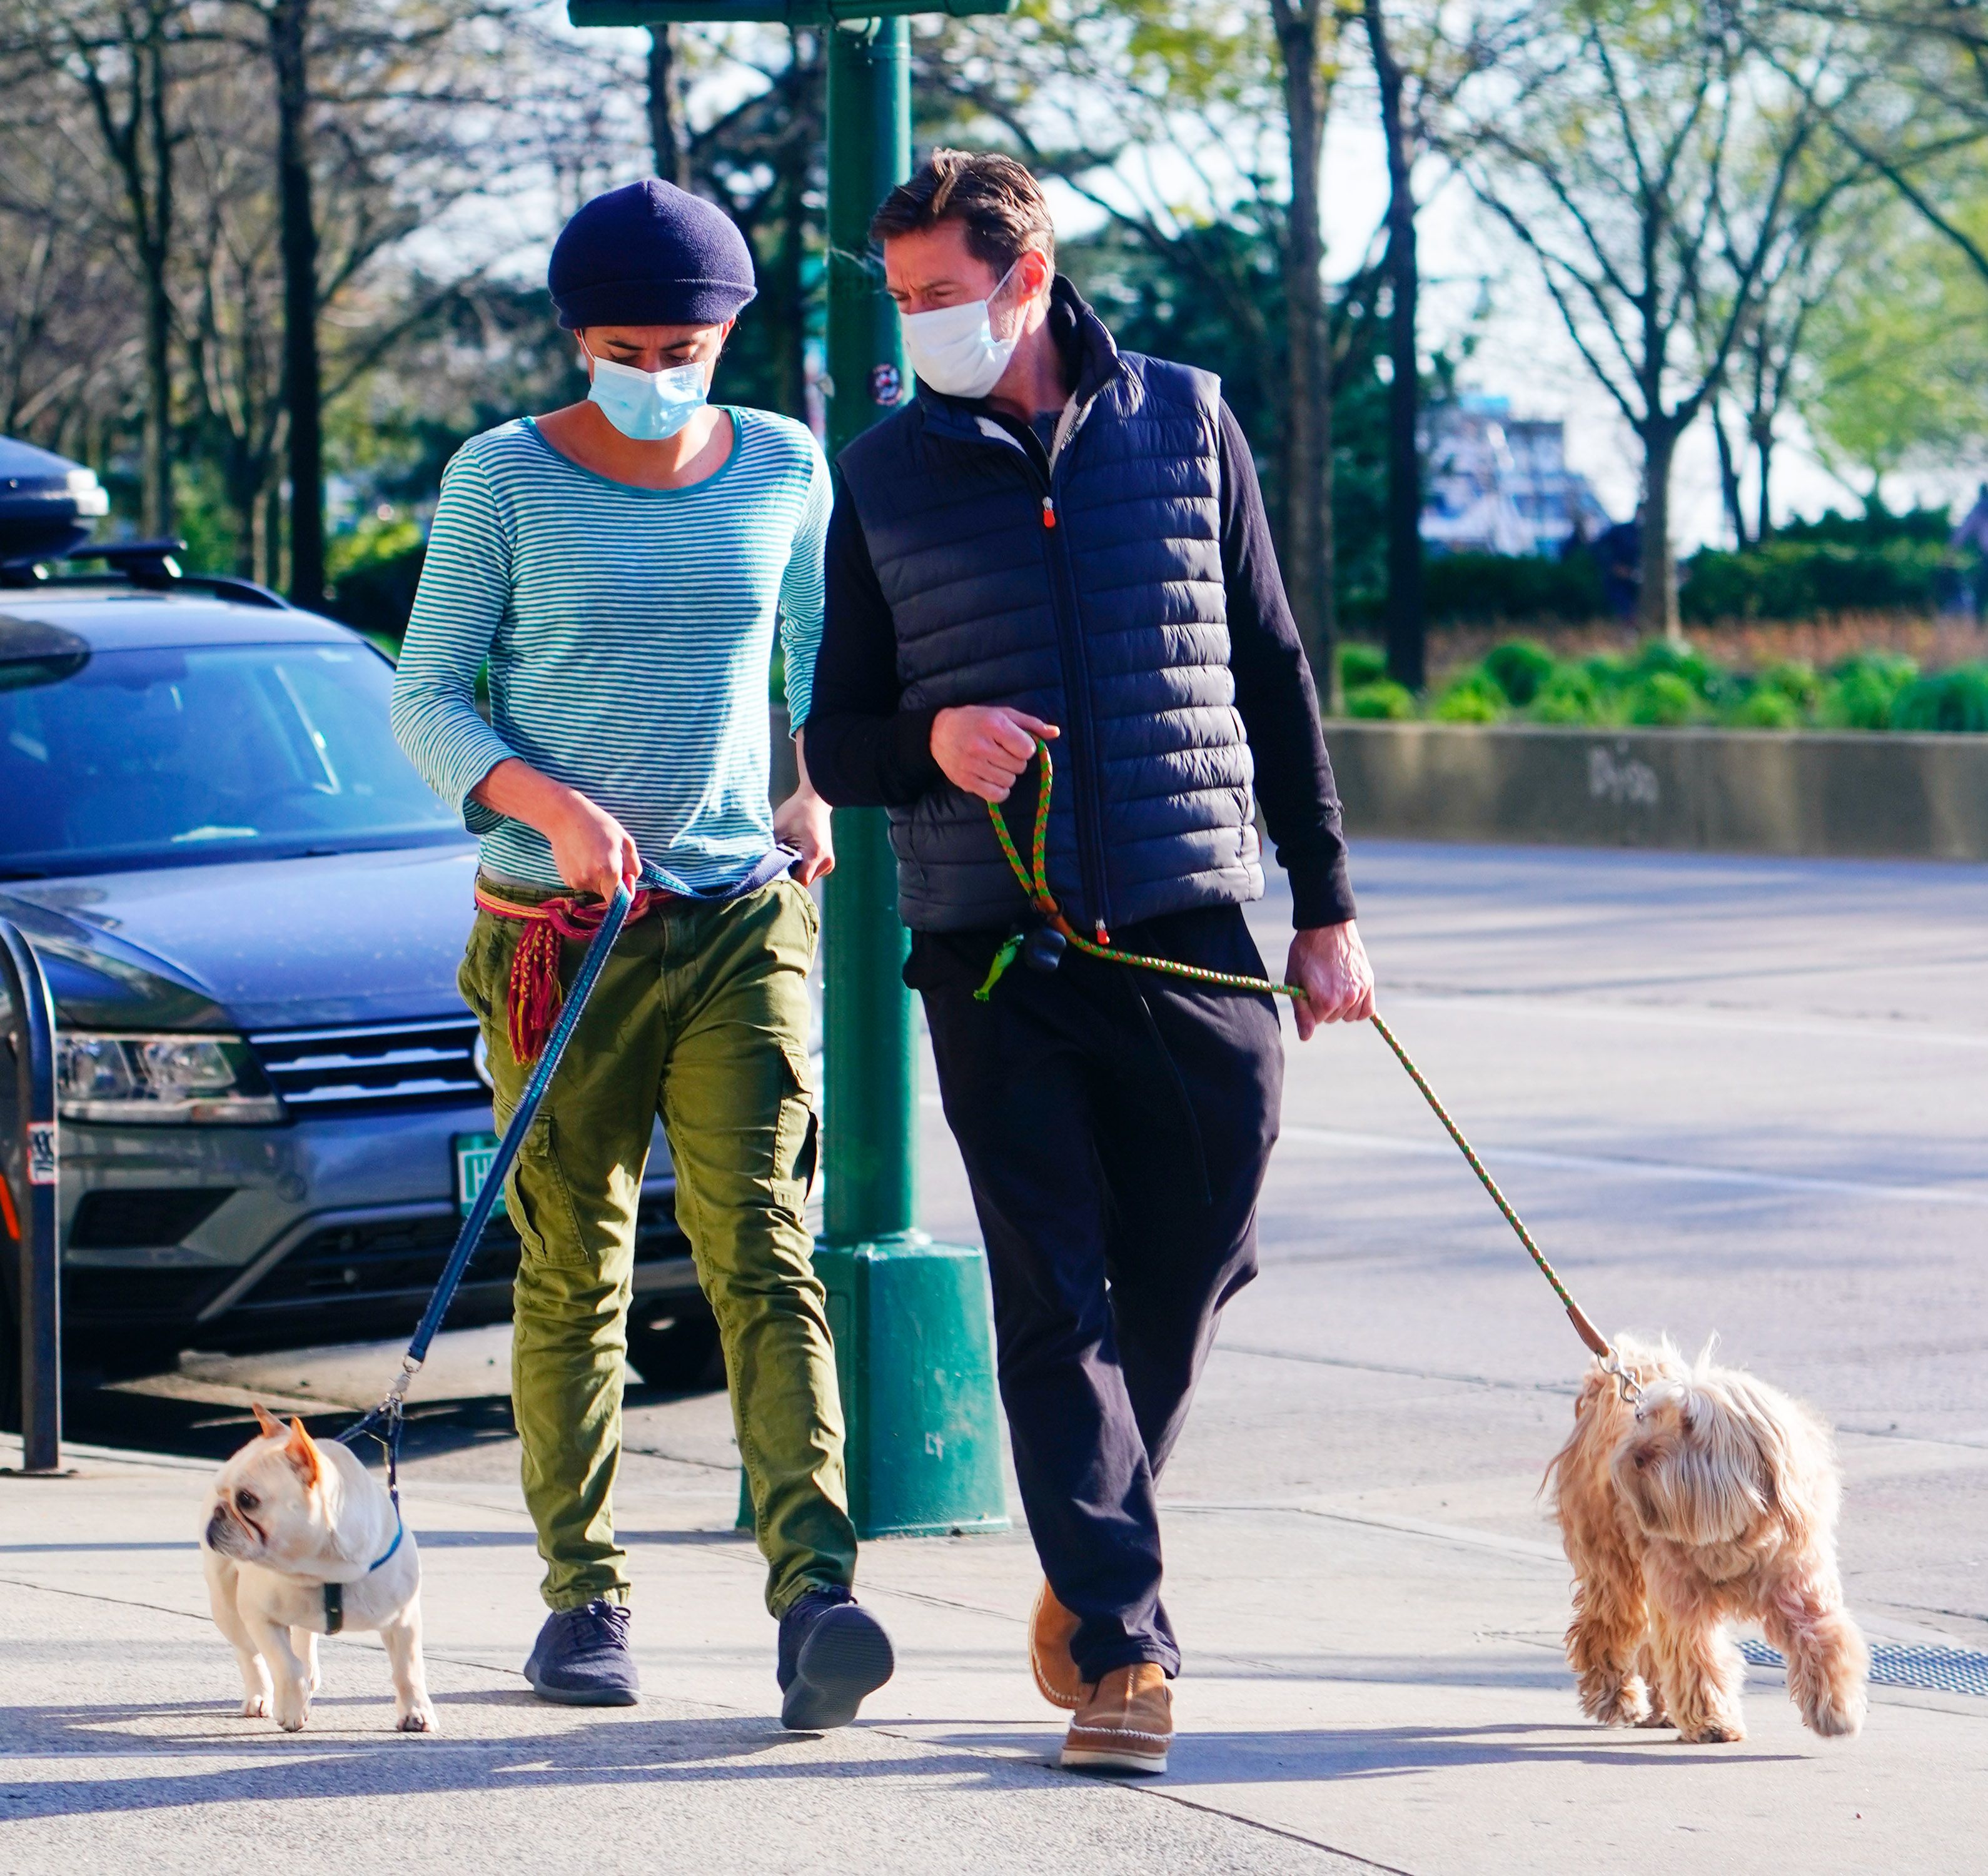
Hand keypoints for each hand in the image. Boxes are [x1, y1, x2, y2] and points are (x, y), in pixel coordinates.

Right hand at [545, 788, 640, 900]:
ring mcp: (576, 881)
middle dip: (611, 881)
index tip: (625, 880)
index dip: (625, 892)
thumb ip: (634, 867)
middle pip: (607, 892)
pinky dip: (585, 874)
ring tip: (592, 853)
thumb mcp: (626, 841)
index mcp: (609, 870)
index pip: (619, 900)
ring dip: (597, 877)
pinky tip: (581, 856)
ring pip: (594, 887)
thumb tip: (631, 884)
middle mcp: (591, 879)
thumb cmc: (599, 825)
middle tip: (606, 856)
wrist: (565, 817)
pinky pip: (582, 883)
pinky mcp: (566, 879)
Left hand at [773, 782, 834, 884]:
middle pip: (802, 882)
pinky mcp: (828, 862)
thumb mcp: (778, 831)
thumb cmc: (795, 812)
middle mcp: (826, 862)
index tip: (770, 875)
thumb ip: (772, 853)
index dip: (783, 880)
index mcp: (815, 854)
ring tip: (785, 857)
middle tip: (774, 865)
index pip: (797, 881)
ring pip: (807, 879)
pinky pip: (811, 873)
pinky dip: (801, 868)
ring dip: (795, 872)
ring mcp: (829, 863)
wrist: (815, 801)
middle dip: (788, 876)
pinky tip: (794, 855)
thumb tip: (763, 871)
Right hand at [931, 705, 1059, 802]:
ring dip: (1007, 775)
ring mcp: (971, 766)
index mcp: (993, 725)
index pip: (1027, 750)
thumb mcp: (1003, 715)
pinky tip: (993, 779)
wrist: (938, 732)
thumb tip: (1056, 733)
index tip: (1014, 744)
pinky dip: (1000, 790)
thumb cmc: (976, 720)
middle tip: (1002, 753)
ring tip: (995, 764)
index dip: (1025, 748)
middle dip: (1015, 761)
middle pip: (1019, 767)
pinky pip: (996, 795)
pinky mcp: (965, 781)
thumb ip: (1031, 724)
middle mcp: (981, 746)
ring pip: (1009, 782)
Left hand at [1284, 920, 1374, 1040]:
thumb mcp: (1294, 981)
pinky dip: (1358, 1008)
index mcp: (1326, 1001)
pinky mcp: (1368, 983)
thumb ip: (1301, 1012)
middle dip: (1323, 1007)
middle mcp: (1346, 999)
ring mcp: (1360, 991)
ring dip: (1341, 1008)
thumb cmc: (1305, 952)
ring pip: (1349, 1016)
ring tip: (1333, 987)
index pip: (1316, 1022)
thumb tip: (1305, 1037)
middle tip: (1319, 985)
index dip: (1308, 1008)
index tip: (1306, 992)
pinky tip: (1349, 998)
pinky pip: (1367, 1010)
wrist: (1326, 926)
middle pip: (1332, 1019)